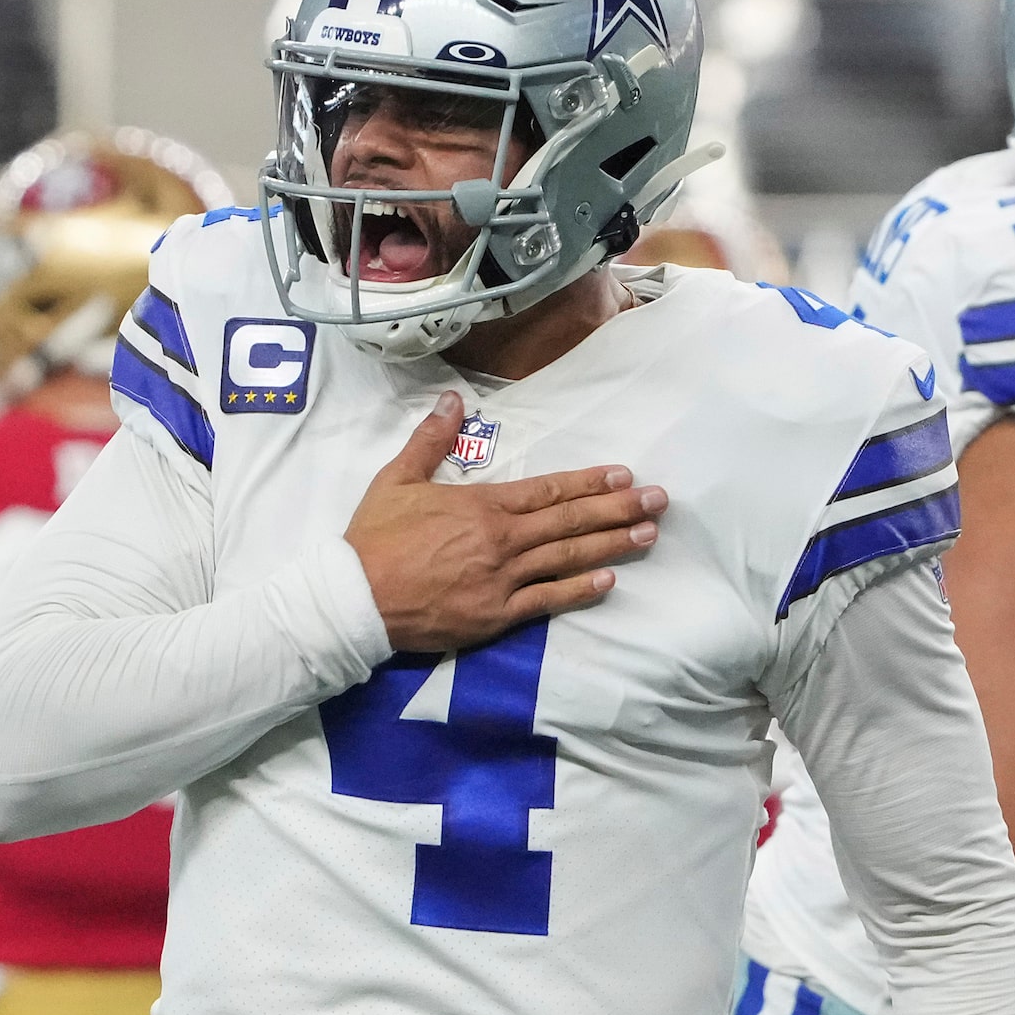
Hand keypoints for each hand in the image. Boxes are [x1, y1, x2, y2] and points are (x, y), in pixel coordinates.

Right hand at [345, 391, 663, 652]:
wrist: (355, 599)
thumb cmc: (374, 539)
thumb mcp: (397, 478)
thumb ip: (430, 439)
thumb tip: (451, 399)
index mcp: (482, 505)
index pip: (549, 490)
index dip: (590, 482)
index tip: (623, 474)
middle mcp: (502, 539)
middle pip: (571, 521)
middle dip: (619, 508)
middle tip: (659, 501)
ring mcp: (503, 579)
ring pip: (568, 558)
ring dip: (612, 545)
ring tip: (647, 534)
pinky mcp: (496, 615)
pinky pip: (547, 600)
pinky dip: (580, 591)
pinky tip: (608, 581)